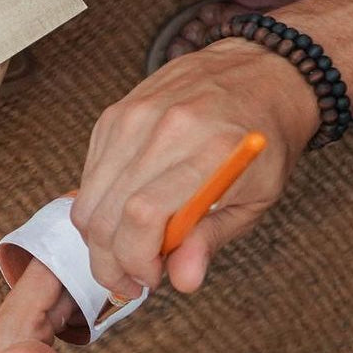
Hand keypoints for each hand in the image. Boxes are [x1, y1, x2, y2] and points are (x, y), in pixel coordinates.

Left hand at [0, 259, 128, 352]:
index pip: (34, 278)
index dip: (71, 261)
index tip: (103, 251)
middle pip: (30, 292)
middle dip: (69, 281)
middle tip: (109, 280)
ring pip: (29, 309)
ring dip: (63, 302)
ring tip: (100, 303)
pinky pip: (27, 332)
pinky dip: (53, 323)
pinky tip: (76, 331)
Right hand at [72, 37, 319, 299]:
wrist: (259, 71)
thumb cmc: (263, 139)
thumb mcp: (257, 197)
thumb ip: (213, 238)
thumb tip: (182, 281)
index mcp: (208, 152)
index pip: (143, 215)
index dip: (136, 260)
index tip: (149, 280)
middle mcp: (164, 128)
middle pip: (106, 212)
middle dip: (109, 262)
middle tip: (131, 281)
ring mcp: (134, 116)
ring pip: (89, 197)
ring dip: (99, 238)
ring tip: (127, 251)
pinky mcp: (116, 112)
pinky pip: (90, 173)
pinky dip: (99, 204)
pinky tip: (125, 213)